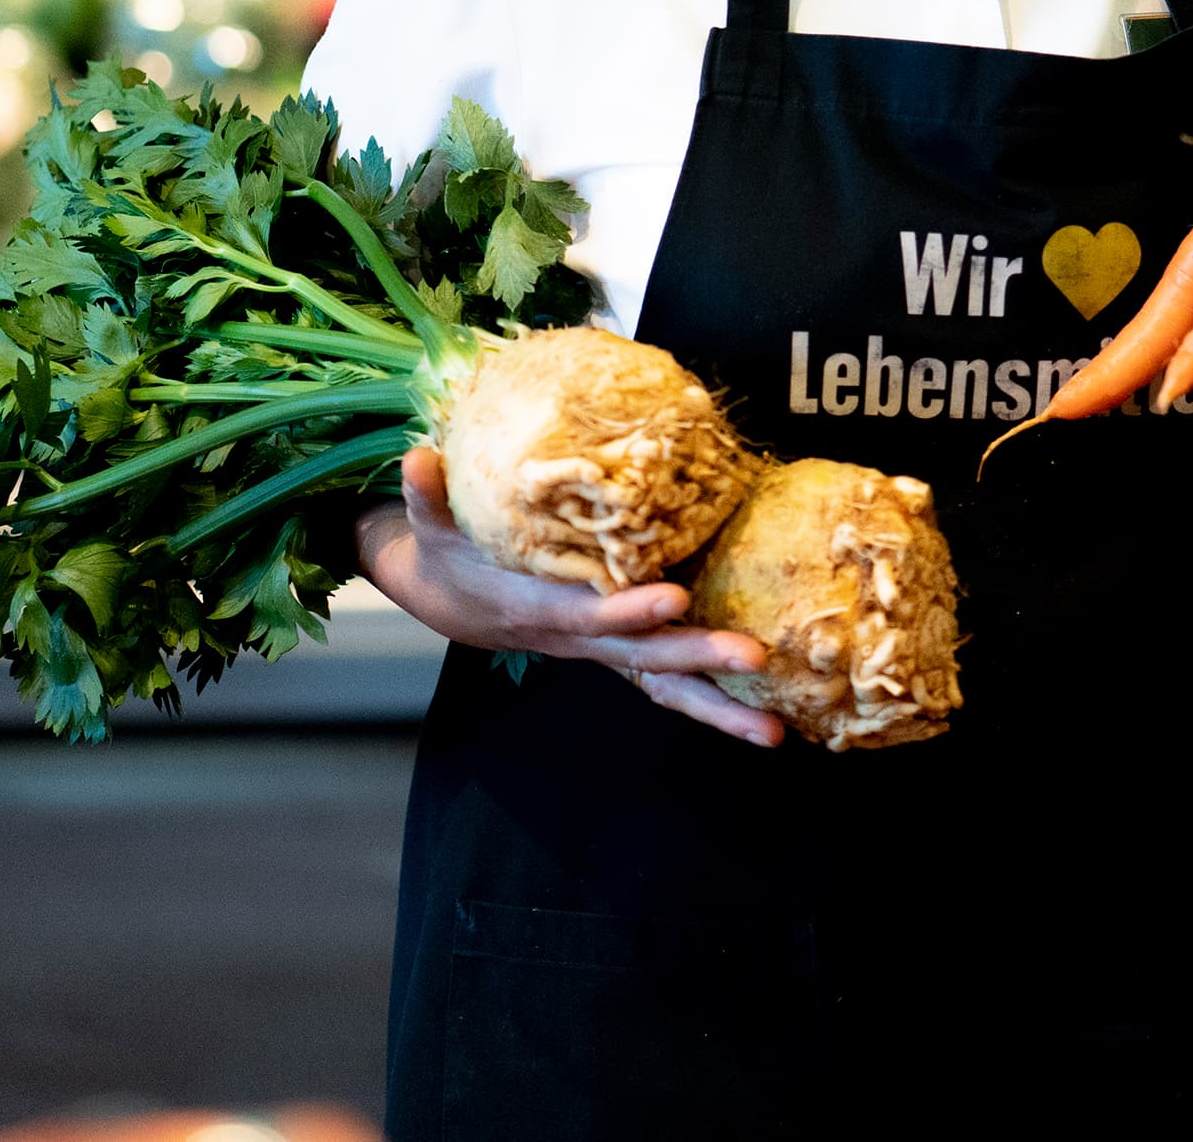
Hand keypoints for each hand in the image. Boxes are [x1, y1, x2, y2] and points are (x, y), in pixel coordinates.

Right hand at [353, 447, 783, 745]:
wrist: (458, 599)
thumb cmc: (451, 553)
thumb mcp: (430, 527)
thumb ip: (427, 498)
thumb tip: (416, 459)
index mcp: (541, 608)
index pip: (589, 613)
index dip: (628, 610)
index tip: (672, 599)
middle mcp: (581, 637)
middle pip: (645, 658)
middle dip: (699, 660)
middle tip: (757, 656)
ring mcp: (606, 650)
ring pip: (667, 686)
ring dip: (722, 710)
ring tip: (777, 734)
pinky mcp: (623, 651)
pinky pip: (673, 684)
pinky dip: (717, 705)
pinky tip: (771, 718)